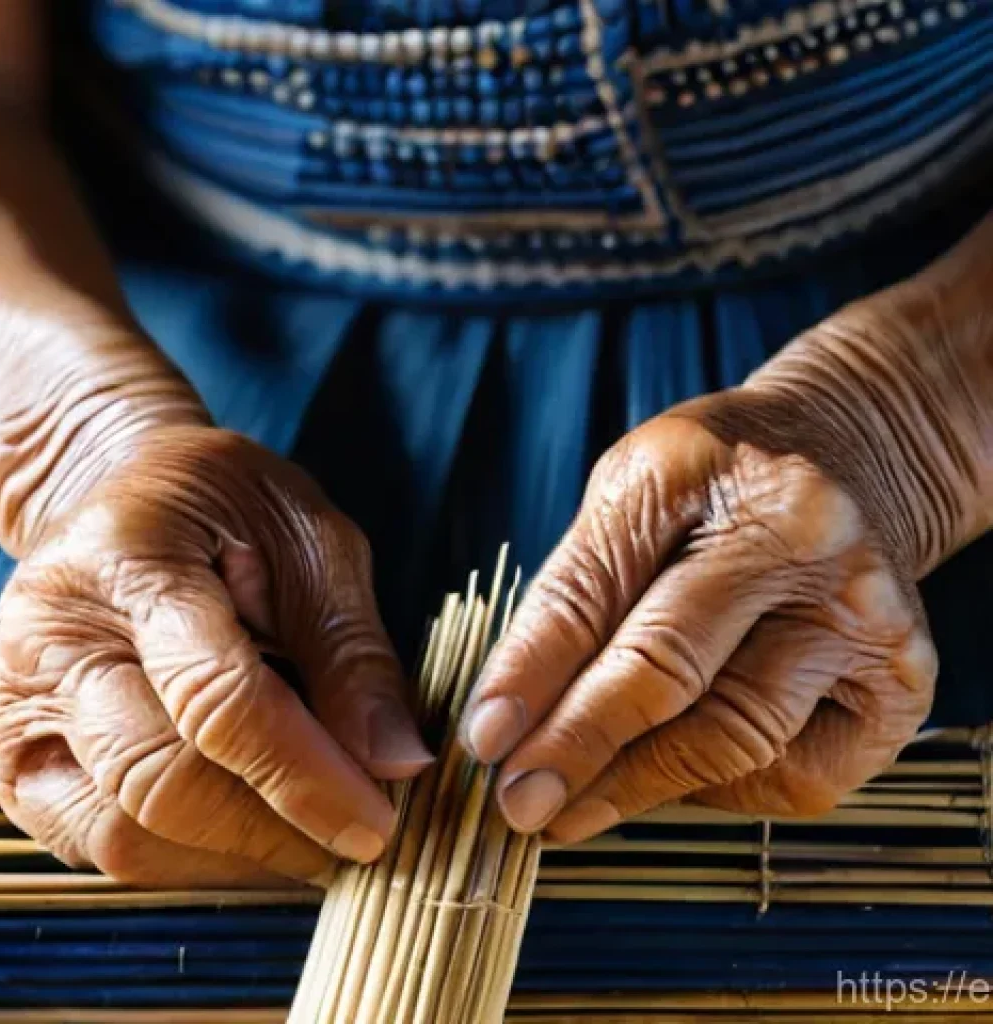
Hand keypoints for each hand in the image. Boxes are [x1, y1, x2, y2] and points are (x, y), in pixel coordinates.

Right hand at [0, 426, 431, 885]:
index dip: (304, 776)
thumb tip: (398, 763)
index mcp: (129, 558)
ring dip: (235, 857)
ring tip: (312, 839)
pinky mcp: (14, 754)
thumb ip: (351, 650)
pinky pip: (95, 842)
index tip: (376, 825)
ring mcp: (14, 702)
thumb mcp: (312, 542)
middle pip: (159, 781)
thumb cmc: (229, 508)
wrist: (126, 496)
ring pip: (122, 832)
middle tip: (358, 841)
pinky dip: (186, 857)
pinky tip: (251, 832)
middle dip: (274, 832)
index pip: (214, 696)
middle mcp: (51, 636)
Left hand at [463, 340, 944, 840]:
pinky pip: (793, 775)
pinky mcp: (899, 685)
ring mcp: (865, 614)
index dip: (530, 674)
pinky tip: (671, 775)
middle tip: (517, 803)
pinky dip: (717, 790)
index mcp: (701, 468)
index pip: (593, 591)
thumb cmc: (713, 488)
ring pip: (733, 737)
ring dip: (637, 787)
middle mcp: (799, 535)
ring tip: (570, 810)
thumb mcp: (629, 497)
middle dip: (580, 746)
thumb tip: (512, 720)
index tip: (482, 741)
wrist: (846, 464)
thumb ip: (578, 595)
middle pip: (670, 668)